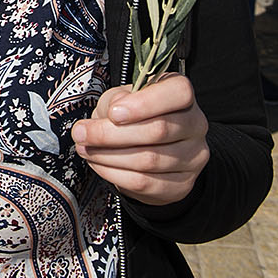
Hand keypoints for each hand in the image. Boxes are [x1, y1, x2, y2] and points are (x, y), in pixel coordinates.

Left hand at [71, 72, 209, 205]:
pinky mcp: (183, 184)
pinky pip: (146, 183)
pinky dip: (115, 175)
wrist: (148, 149)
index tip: (113, 113)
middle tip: (81, 134)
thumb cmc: (132, 115)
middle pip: (158, 130)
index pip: (178, 92)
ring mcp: (193, 156)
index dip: (144, 104)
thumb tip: (113, 112)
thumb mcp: (120, 98)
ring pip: (150, 160)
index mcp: (182, 94)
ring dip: (109, 156)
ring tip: (85, 149)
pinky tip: (98, 165)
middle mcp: (196, 124)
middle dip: (111, 134)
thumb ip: (116, 100)